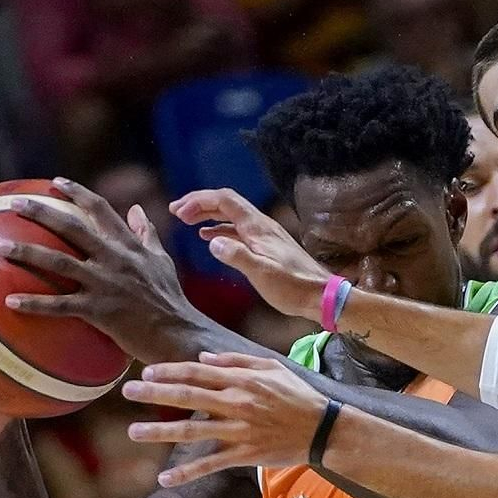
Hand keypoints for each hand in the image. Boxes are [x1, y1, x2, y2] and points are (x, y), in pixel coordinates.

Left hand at [0, 177, 202, 366]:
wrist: (179, 334)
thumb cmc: (169, 299)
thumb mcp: (162, 262)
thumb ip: (146, 235)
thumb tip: (137, 210)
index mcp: (129, 247)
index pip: (101, 210)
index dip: (78, 193)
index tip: (55, 183)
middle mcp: (115, 260)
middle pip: (73, 229)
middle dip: (42, 213)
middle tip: (14, 203)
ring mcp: (106, 285)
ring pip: (60, 263)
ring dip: (28, 253)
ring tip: (0, 246)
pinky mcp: (100, 311)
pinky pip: (60, 306)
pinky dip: (35, 303)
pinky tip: (10, 300)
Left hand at [124, 352, 328, 482]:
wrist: (323, 429)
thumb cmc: (298, 395)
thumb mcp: (272, 367)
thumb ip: (237, 360)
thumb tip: (203, 358)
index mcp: (242, 381)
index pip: (198, 372)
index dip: (170, 371)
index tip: (146, 372)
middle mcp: (237, 403)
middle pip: (188, 396)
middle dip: (155, 393)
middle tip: (127, 390)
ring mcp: (239, 430)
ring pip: (193, 429)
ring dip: (160, 431)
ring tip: (133, 432)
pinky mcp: (245, 454)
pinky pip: (211, 464)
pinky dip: (187, 472)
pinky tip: (165, 480)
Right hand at [171, 188, 330, 321]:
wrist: (321, 296)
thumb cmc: (293, 287)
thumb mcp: (262, 273)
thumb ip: (236, 256)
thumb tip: (212, 241)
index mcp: (258, 227)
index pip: (225, 200)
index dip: (200, 201)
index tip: (179, 213)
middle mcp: (261, 225)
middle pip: (227, 203)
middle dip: (200, 203)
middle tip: (176, 211)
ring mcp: (265, 235)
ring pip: (232, 216)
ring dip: (208, 214)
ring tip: (187, 221)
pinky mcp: (266, 246)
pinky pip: (238, 230)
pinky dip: (220, 229)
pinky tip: (209, 237)